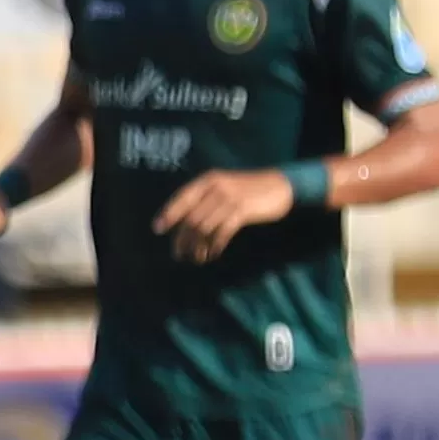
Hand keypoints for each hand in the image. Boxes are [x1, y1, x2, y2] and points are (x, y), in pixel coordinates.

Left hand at [153, 168, 296, 262]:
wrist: (281, 186)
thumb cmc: (249, 190)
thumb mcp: (224, 187)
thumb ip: (205, 199)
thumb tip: (184, 223)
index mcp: (208, 180)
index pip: (182, 198)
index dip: (168, 214)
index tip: (157, 230)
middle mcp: (216, 187)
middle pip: (191, 217)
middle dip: (182, 239)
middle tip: (178, 255)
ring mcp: (229, 198)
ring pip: (204, 227)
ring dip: (197, 246)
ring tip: (196, 259)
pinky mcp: (242, 211)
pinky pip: (221, 232)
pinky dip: (214, 245)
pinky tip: (212, 254)